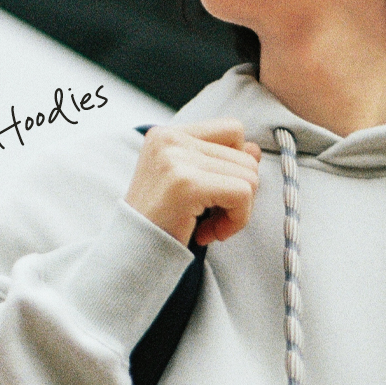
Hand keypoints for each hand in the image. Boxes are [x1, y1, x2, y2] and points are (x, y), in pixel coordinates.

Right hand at [125, 120, 261, 246]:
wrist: (130, 254)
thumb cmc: (161, 223)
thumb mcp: (192, 186)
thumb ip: (222, 163)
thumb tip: (255, 150)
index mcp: (167, 134)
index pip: (232, 130)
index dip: (236, 165)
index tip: (215, 196)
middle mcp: (170, 138)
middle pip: (246, 157)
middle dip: (239, 196)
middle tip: (211, 220)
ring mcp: (177, 158)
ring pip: (250, 176)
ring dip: (237, 211)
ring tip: (209, 227)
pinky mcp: (187, 184)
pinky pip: (243, 194)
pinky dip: (236, 220)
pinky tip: (210, 234)